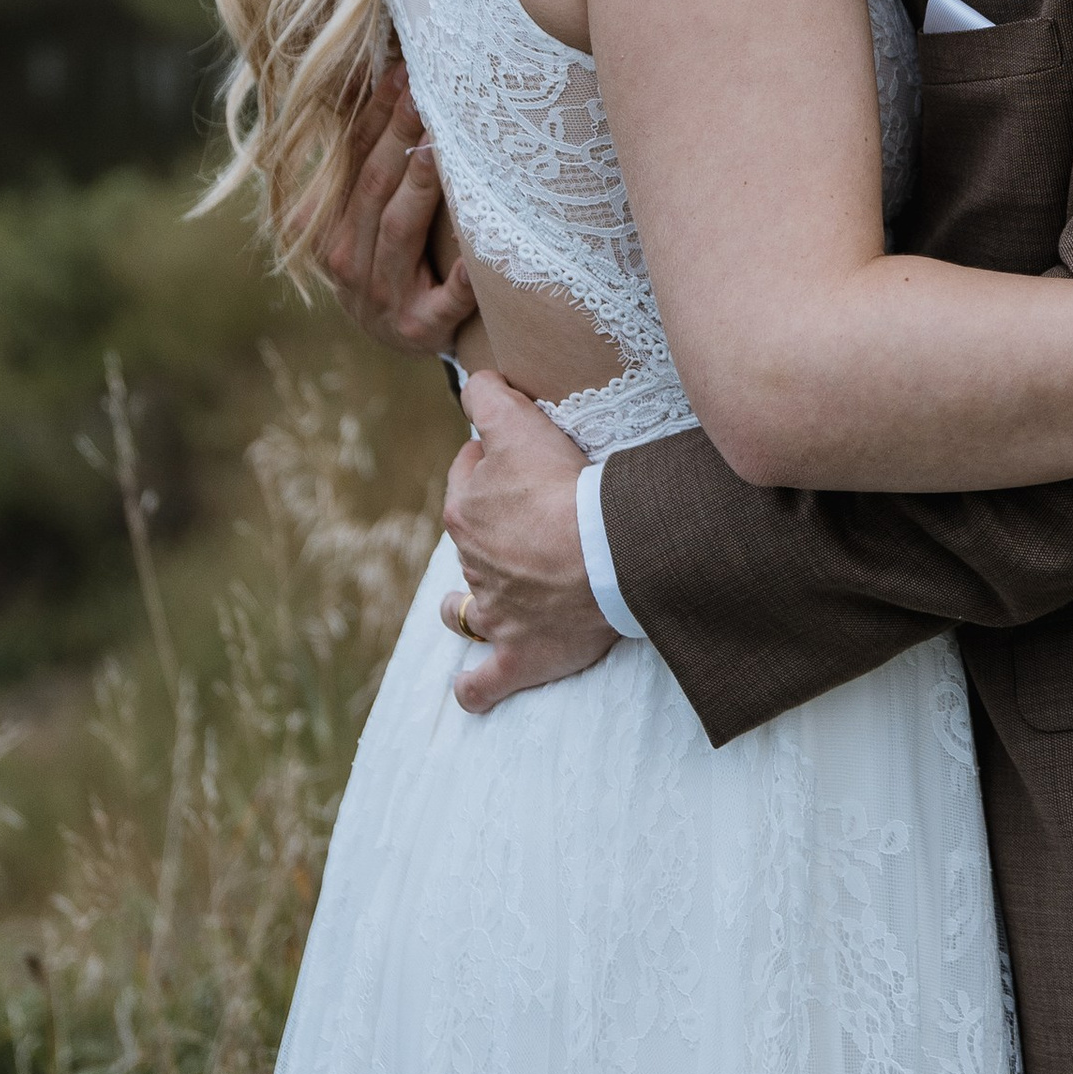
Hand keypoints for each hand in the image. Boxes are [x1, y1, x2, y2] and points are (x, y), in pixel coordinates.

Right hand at [323, 66, 475, 356]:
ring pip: (399, 230)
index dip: (374, 114)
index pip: (352, 160)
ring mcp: (380, 297)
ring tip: (443, 144)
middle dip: (399, 135)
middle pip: (373, 187)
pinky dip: (461, 281)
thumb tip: (383, 76)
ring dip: (421, 185)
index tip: (401, 71)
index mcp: (327, 226)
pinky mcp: (418, 329)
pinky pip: (444, 301)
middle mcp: (346, 260)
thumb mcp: (362, 215)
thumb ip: (368, 161)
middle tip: (426, 90)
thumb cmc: (389, 259)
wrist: (398, 335)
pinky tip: (477, 260)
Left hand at [442, 371, 618, 713]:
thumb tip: (473, 384)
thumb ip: (488, 397)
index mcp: (466, 510)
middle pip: (472, 535)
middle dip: (491, 525)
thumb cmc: (567, 487)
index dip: (489, 459)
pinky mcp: (520, 655)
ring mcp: (495, 612)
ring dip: (472, 602)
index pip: (467, 473)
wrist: (606, 553)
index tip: (519, 456)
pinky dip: (476, 687)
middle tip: (534, 513)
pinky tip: (472, 689)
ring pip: (467, 607)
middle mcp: (472, 563)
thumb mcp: (520, 423)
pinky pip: (484, 681)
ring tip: (499, 594)